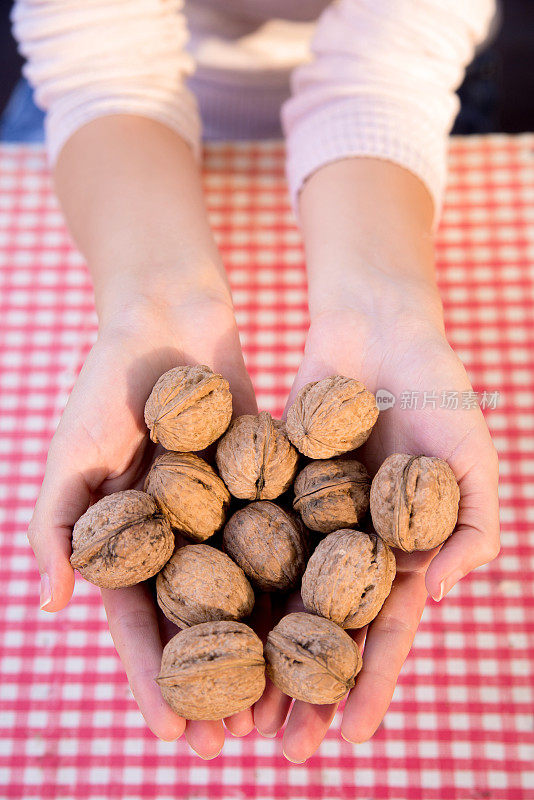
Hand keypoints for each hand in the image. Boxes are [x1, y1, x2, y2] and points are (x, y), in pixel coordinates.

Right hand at [28, 297, 257, 756]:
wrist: (170, 319)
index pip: (141, 624)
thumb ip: (58, 524)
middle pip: (202, 621)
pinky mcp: (267, 483)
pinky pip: (285, 536)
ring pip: (250, 591)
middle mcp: (181, 537)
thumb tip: (53, 604)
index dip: (155, 679)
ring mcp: (225, 514)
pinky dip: (301, 576)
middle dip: (219, 681)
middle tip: (243, 739)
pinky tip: (328, 619)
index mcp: (131, 542)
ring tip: (291, 699)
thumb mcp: (71, 452)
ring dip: (267, 644)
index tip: (177, 733)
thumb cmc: (107, 383)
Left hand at [254, 304, 499, 760]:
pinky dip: (226, 577)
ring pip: (278, 596)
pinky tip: (199, 620)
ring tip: (234, 705)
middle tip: (278, 746)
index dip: (371, 683)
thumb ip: (471, 526)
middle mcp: (349, 544)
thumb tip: (439, 592)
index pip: (385, 629)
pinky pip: (244, 535)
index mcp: (401, 551)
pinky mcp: (268, 485)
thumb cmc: (439, 388)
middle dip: (306, 688)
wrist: (377, 325)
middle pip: (325, 628)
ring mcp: (306, 518)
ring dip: (259, 651)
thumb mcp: (472, 455)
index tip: (348, 737)